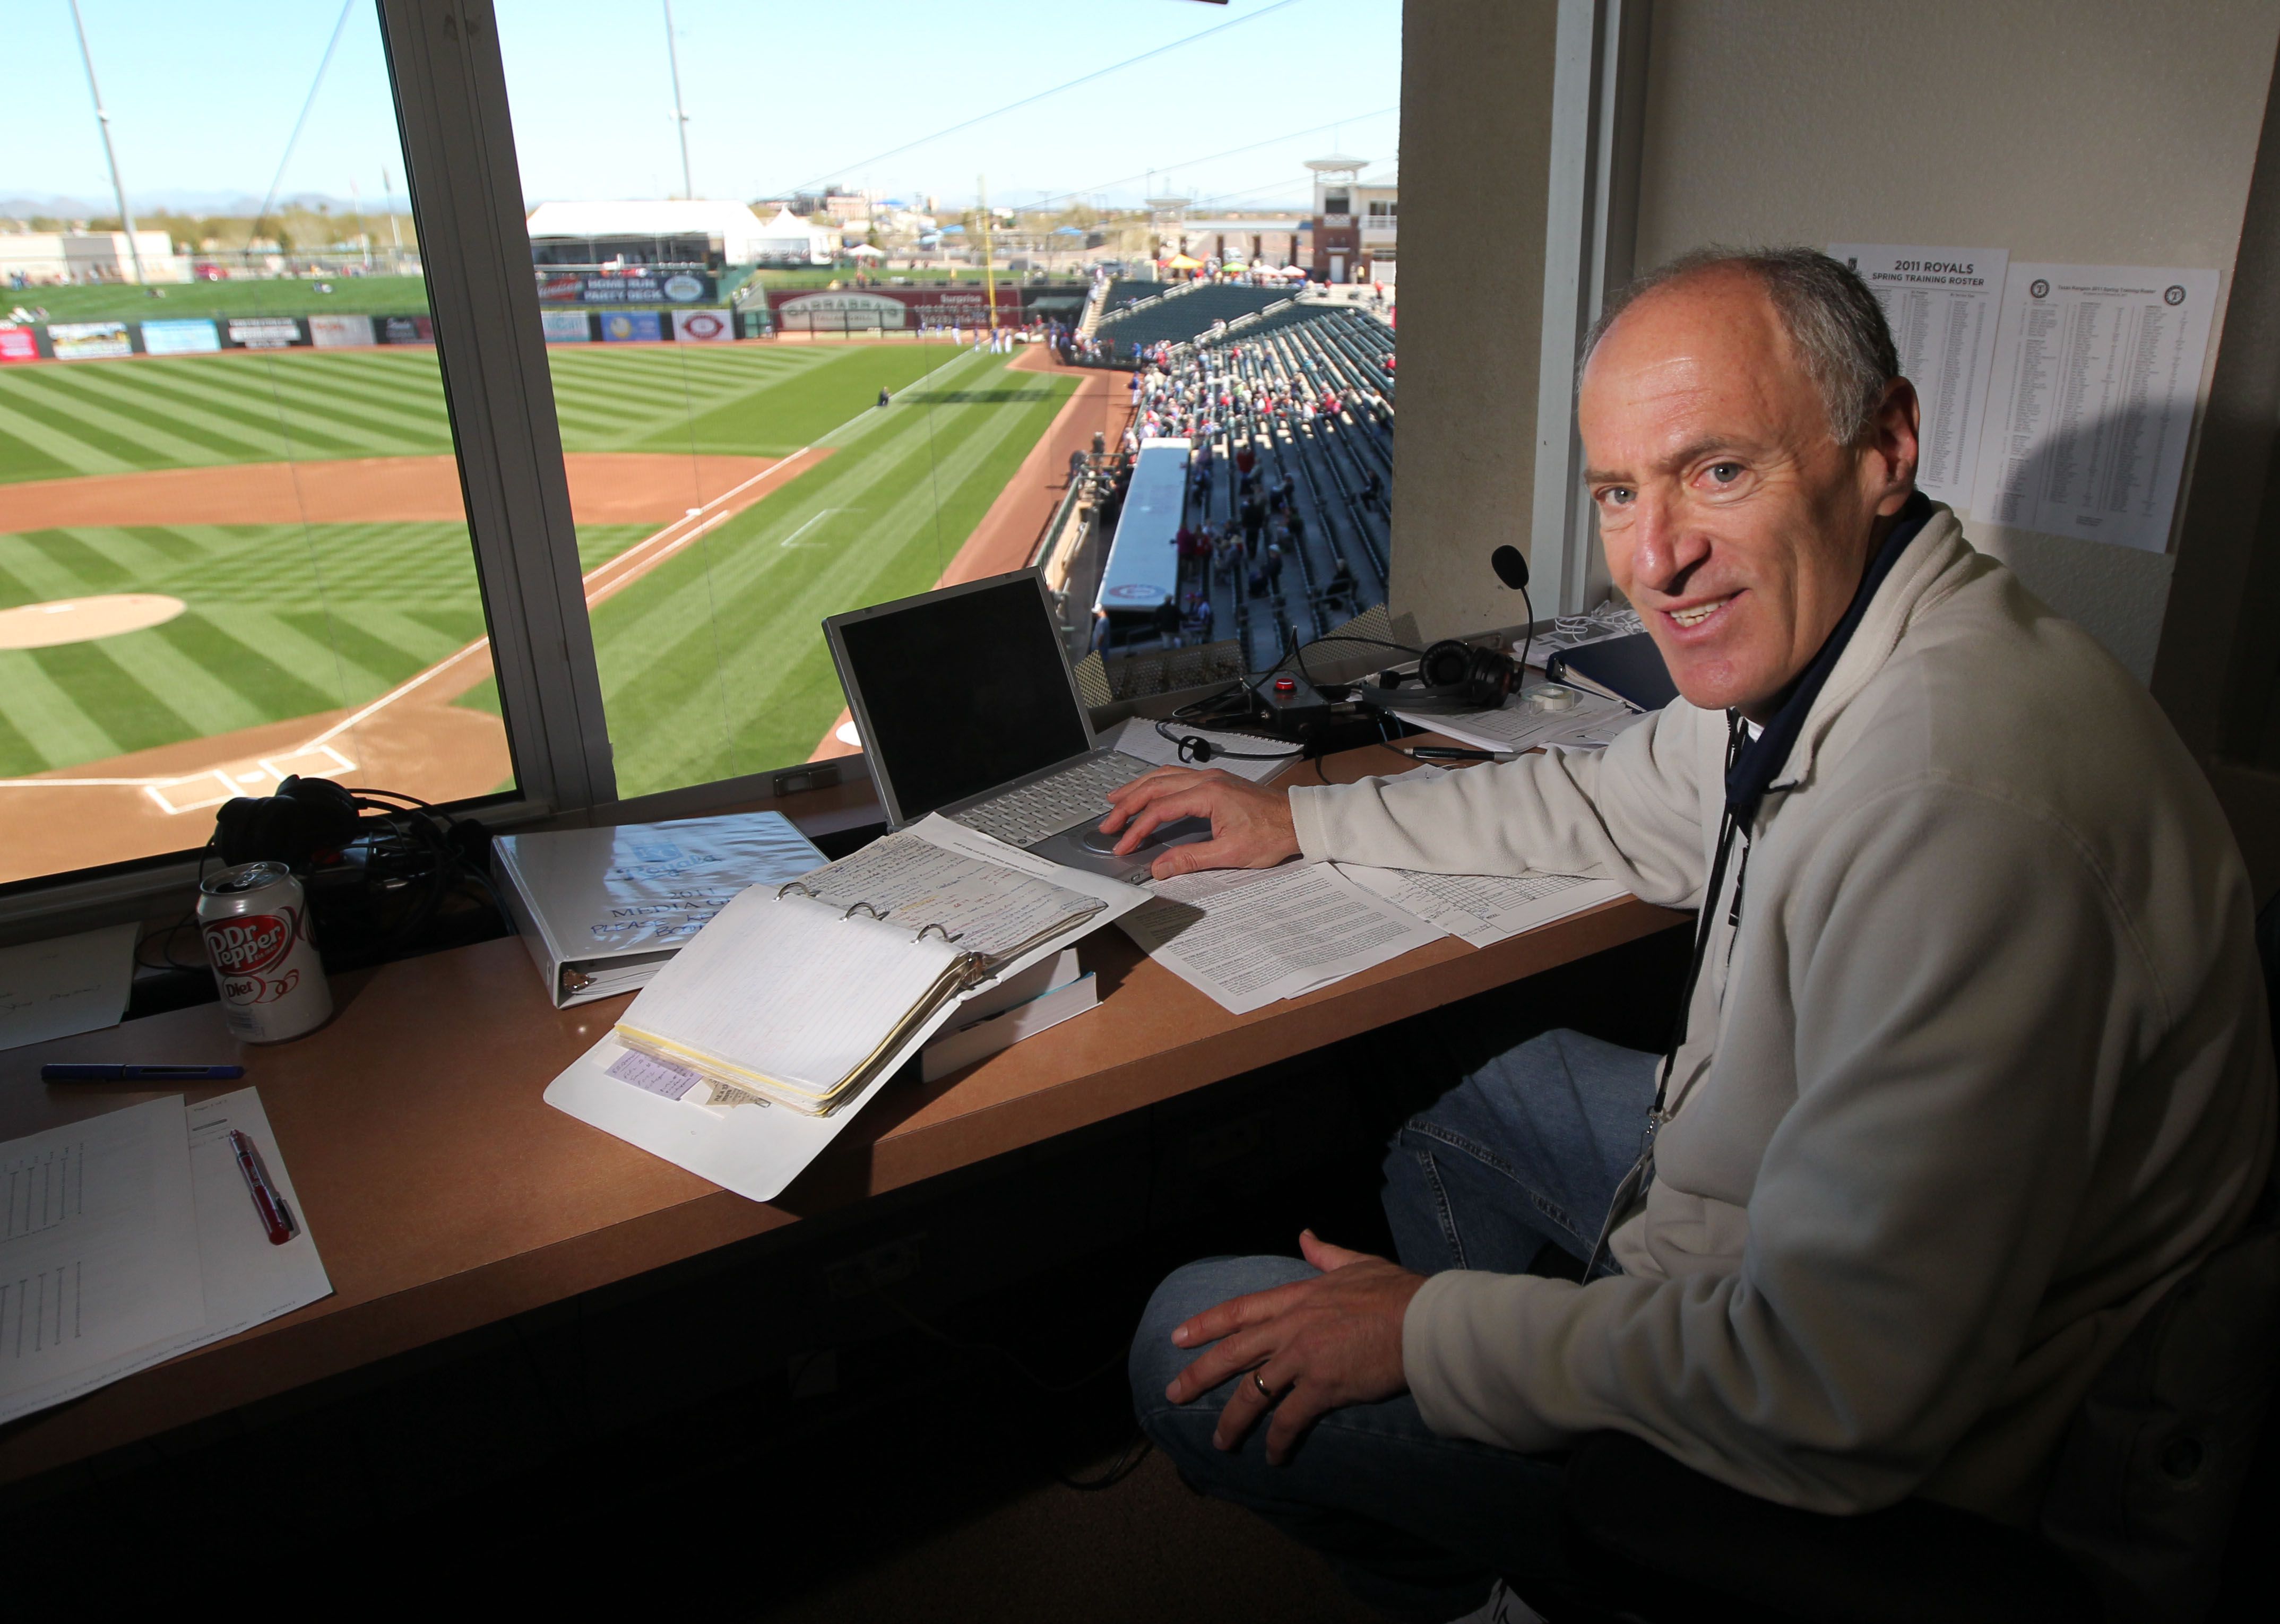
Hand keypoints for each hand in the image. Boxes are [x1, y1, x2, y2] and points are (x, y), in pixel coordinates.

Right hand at [1099, 765, 1300, 878]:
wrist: (1297, 820)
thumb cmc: (1270, 834)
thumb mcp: (1230, 853)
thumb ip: (1190, 858)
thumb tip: (1159, 867)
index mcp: (1207, 794)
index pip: (1160, 809)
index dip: (1137, 828)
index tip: (1123, 845)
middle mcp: (1206, 779)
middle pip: (1155, 786)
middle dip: (1128, 804)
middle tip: (1109, 823)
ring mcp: (1211, 777)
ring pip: (1163, 776)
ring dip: (1138, 788)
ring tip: (1117, 800)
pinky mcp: (1216, 781)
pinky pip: (1177, 776)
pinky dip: (1156, 784)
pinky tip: (1149, 790)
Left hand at [1164, 1230, 1422, 1464]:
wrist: (1426, 1321)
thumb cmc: (1397, 1292)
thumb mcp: (1357, 1263)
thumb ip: (1326, 1254)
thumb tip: (1305, 1236)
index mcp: (1297, 1297)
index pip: (1239, 1310)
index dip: (1205, 1324)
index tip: (1178, 1336)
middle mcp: (1292, 1327)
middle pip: (1233, 1353)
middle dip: (1199, 1375)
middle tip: (1173, 1393)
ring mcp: (1304, 1358)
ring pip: (1253, 1393)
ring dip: (1232, 1421)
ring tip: (1219, 1442)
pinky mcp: (1323, 1387)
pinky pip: (1289, 1420)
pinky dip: (1278, 1441)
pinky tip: (1273, 1457)